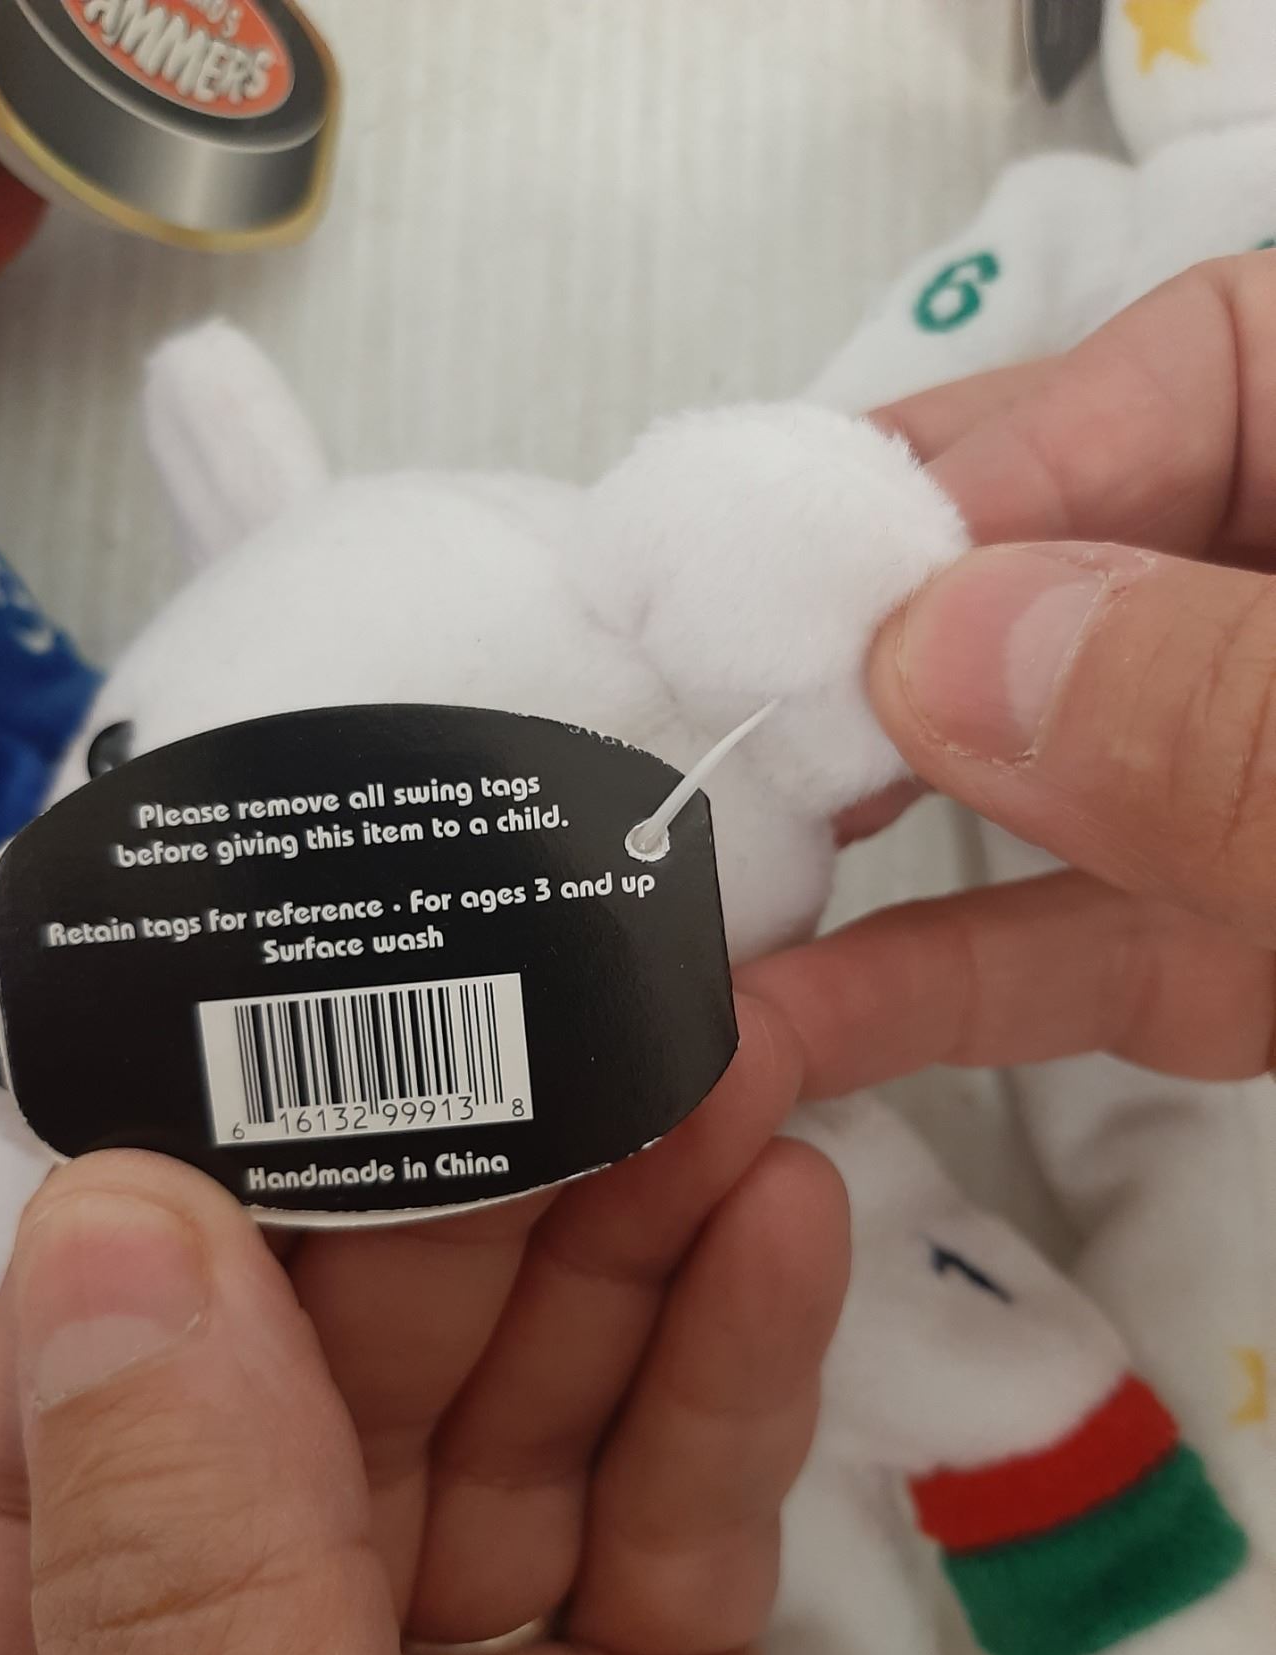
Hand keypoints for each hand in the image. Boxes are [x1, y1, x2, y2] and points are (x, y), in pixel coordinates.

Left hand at [0, 997, 850, 1654]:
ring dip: (633, 1233)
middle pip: (332, 1388)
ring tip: (721, 1059)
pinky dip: (735, 1373)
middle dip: (466, 1186)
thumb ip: (190, 1584)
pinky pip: (682, 1521)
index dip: (173, 1219)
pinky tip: (780, 1220)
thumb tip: (115, 1228)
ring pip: (528, 1422)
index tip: (287, 1025)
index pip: (57, 1433)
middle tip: (568, 999)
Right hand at [746, 251, 1275, 1090]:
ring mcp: (1270, 789)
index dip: (987, 460)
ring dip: (871, 828)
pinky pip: (1088, 949)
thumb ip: (1229, 709)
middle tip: (713, 702)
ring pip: (1055, 777)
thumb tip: (937, 656)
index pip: (1188, 365)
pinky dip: (942, 986)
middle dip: (891, 636)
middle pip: (1077, 561)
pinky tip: (782, 1026)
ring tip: (697, 852)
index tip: (816, 589)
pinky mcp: (1258, 957)